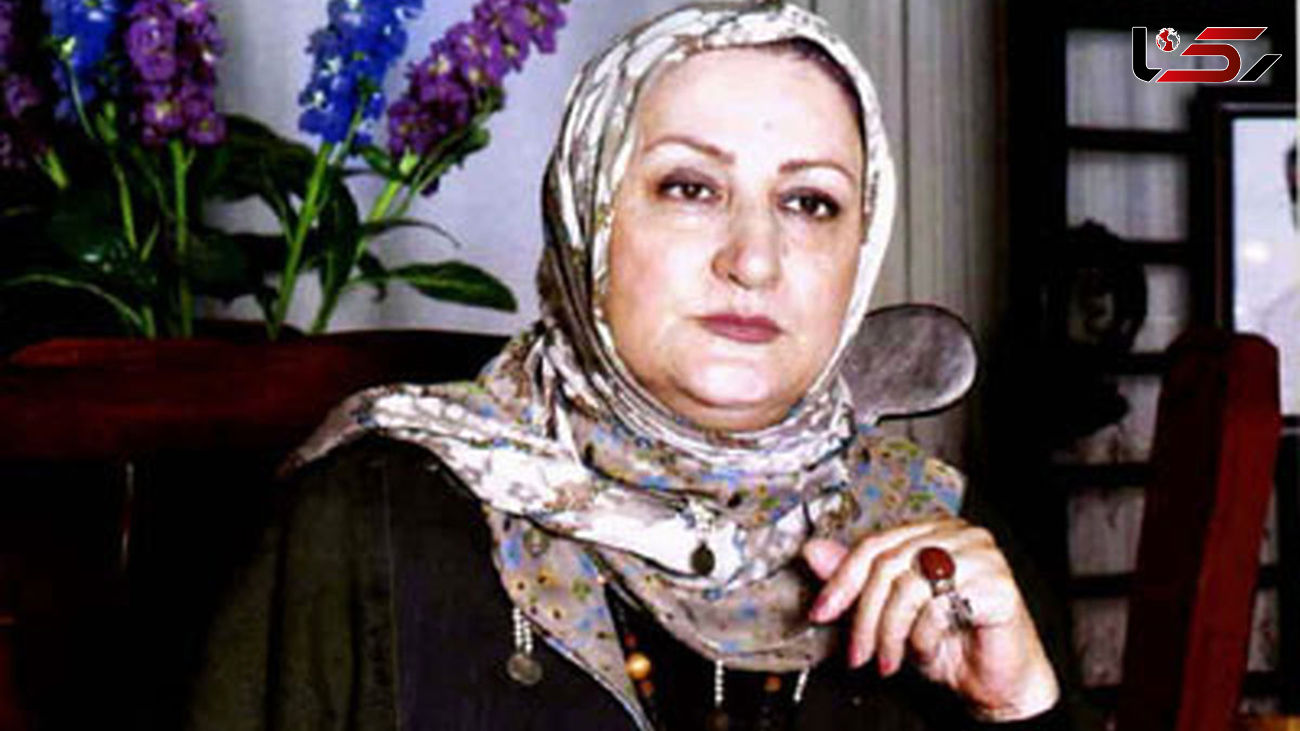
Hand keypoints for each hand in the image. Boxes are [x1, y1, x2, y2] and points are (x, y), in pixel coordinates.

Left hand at [802, 518, 1059, 721]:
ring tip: (890, 659)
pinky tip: (929, 649)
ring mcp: (981, 555)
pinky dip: (924, 636)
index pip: (873, 544)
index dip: (841, 581)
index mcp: (930, 531)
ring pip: (908, 585)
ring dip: (890, 633)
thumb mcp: (888, 612)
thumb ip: (855, 581)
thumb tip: (813, 550)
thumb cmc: (948, 643)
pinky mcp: (998, 584)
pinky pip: (939, 605)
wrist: (993, 682)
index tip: (822, 612)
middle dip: (864, 616)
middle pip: (886, 564)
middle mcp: (956, 535)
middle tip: (859, 652)